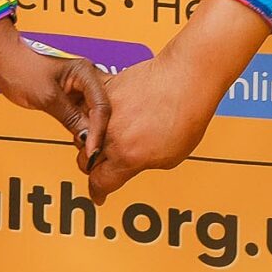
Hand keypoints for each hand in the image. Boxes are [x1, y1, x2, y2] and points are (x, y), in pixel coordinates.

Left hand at [0, 27, 109, 162]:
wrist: (3, 61)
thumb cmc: (20, 67)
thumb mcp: (47, 97)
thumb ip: (70, 118)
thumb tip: (87, 138)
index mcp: (85, 71)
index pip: (101, 105)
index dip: (99, 130)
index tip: (93, 150)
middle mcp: (87, 79)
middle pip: (104, 110)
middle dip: (100, 132)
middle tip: (93, 154)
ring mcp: (79, 89)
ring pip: (94, 115)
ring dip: (91, 133)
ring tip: (87, 152)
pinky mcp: (71, 98)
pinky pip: (82, 116)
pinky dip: (82, 130)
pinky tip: (80, 142)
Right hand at [85, 53, 225, 202]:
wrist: (187, 78)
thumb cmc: (186, 116)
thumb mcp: (170, 156)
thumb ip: (143, 163)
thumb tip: (132, 164)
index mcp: (127, 157)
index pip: (100, 182)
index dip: (99, 192)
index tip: (99, 194)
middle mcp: (111, 136)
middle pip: (86, 161)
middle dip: (94, 167)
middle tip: (104, 166)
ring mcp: (105, 111)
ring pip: (84, 133)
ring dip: (91, 140)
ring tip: (107, 137)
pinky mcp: (106, 89)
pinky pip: (89, 105)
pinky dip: (94, 113)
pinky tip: (104, 115)